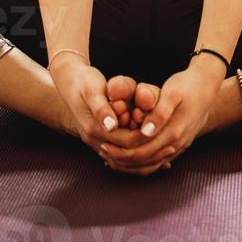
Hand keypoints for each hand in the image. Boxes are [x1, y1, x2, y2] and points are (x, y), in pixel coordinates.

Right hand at [47, 55, 157, 170]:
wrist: (68, 81)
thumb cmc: (84, 81)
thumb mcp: (92, 90)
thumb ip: (102, 108)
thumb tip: (111, 125)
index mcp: (94, 129)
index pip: (126, 143)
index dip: (147, 140)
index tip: (166, 137)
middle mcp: (94, 139)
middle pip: (127, 156)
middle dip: (149, 153)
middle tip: (173, 149)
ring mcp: (96, 141)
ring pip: (123, 160)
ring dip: (145, 159)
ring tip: (166, 154)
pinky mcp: (100, 138)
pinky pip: (120, 154)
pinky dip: (137, 154)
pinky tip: (152, 150)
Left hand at [107, 58, 222, 168]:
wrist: (208, 85)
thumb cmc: (187, 85)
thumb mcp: (173, 93)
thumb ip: (159, 113)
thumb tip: (145, 131)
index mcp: (173, 133)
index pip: (141, 152)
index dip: (120, 151)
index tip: (104, 144)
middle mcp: (177, 144)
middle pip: (144, 162)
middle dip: (121, 159)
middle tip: (102, 150)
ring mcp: (180, 146)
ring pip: (151, 165)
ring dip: (130, 163)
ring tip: (112, 155)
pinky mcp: (180, 144)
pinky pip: (158, 160)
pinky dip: (142, 161)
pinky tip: (130, 155)